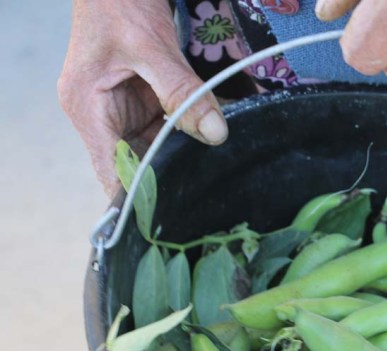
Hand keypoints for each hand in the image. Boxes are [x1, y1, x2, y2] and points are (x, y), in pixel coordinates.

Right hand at [58, 0, 227, 195]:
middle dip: (168, 174)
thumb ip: (184, 92)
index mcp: (87, 107)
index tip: (172, 210)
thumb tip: (216, 133)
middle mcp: (98, 116)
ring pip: (152, 149)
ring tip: (212, 167)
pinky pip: (163, 130)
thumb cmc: (120, 4)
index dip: (138, 194)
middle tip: (206, 188)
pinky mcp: (137, 103)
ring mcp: (118, 111)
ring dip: (180, 154)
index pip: (110, 169)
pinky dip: (184, 133)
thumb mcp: (153, 48)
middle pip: (133, 164)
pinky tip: (208, 137)